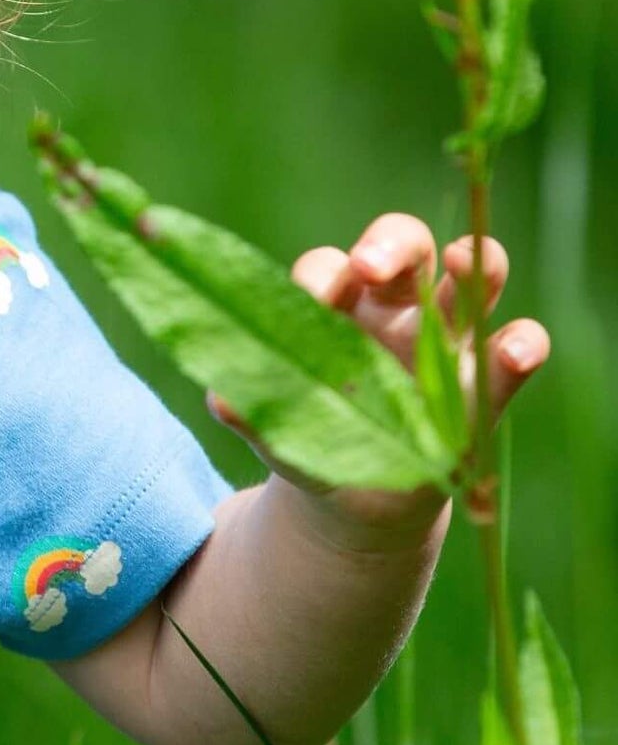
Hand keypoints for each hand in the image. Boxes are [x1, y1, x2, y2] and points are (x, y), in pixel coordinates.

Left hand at [206, 213, 550, 550]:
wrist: (357, 503)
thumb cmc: (310, 440)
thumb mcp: (278, 429)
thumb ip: (254, 410)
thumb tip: (223, 399)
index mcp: (335, 307)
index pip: (328, 268)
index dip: (319, 275)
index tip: (311, 298)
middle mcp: (394, 308)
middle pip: (403, 244)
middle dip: (390, 242)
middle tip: (370, 265)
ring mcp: (448, 340)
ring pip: (472, 275)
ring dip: (473, 259)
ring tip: (464, 261)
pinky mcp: (487, 383)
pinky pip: (514, 349)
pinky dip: (522, 343)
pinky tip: (515, 350)